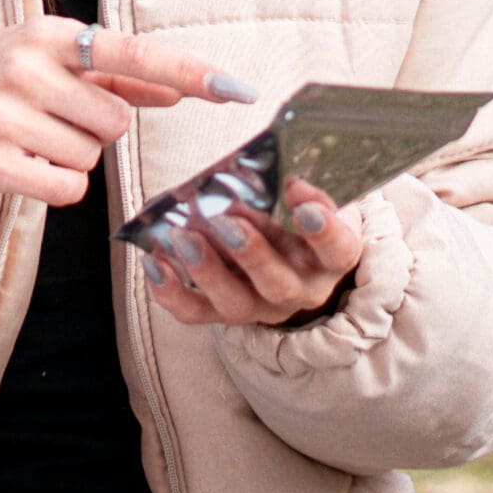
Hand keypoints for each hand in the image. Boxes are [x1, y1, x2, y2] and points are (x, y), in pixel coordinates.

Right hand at [0, 16, 256, 206]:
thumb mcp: (48, 59)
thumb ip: (115, 75)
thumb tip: (178, 89)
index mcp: (49, 35)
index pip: (133, 53)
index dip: (188, 72)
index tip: (236, 89)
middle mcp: (27, 68)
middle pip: (115, 122)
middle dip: (96, 129)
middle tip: (53, 119)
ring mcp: (6, 116)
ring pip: (90, 156)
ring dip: (71, 156)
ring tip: (28, 137)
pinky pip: (67, 188)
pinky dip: (57, 184)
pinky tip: (24, 165)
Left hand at [142, 180, 363, 328]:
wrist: (295, 264)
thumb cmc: (301, 221)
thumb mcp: (315, 201)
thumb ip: (303, 190)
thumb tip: (285, 178)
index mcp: (330, 259)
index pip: (337, 250)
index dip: (322, 228)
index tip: (298, 195)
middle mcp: (299, 290)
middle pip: (279, 285)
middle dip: (251, 254)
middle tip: (226, 220)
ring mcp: (260, 307)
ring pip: (235, 304)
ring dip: (206, 271)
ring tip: (183, 236)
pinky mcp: (223, 314)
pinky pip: (196, 313)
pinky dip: (171, 292)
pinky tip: (155, 263)